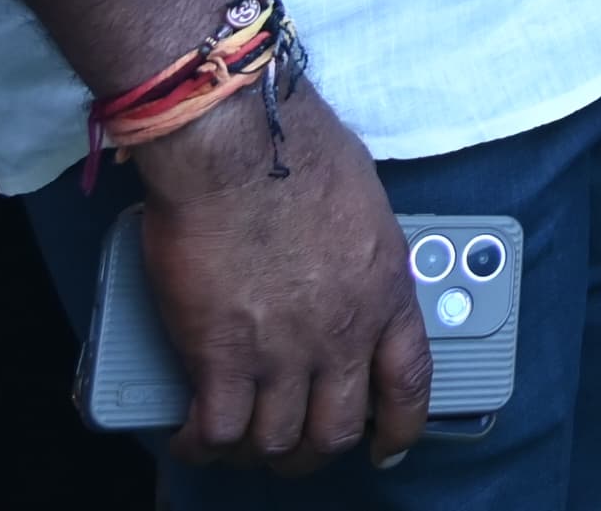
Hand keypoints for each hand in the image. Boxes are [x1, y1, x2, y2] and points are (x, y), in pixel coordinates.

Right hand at [129, 84, 428, 472]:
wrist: (239, 148)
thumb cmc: (299, 152)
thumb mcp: (366, 206)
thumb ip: (362, 255)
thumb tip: (343, 268)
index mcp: (386, 293)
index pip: (410, 383)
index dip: (402, 426)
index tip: (390, 445)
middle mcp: (341, 333)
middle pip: (337, 428)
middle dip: (317, 450)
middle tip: (297, 447)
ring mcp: (282, 351)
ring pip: (276, 441)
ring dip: (258, 452)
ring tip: (240, 445)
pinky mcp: (219, 356)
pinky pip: (215, 430)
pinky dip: (201, 444)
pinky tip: (190, 437)